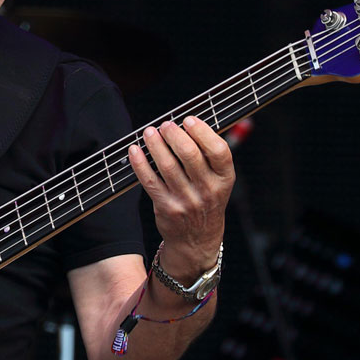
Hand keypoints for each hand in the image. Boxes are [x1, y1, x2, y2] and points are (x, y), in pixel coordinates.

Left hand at [128, 116, 234, 278]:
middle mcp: (207, 190)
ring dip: (155, 145)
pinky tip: (135, 151)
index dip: (202, 132)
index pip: (218, 151)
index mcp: (224, 179)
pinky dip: (140, 164)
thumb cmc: (207, 201)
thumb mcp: (219, 182)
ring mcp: (186, 200)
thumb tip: (187, 124)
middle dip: (174, 134)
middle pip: (189, 155)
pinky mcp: (166, 207)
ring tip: (149, 132)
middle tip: (165, 125)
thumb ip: (209, 156)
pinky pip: (149, 181)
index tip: (189, 120)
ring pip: (167, 166)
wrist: (197, 239)